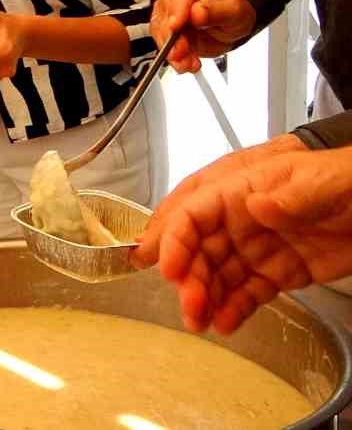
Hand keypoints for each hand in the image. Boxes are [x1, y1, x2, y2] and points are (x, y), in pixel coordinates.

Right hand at [133, 146, 351, 334]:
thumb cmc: (347, 180)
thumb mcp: (321, 181)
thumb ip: (289, 194)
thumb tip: (255, 204)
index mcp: (242, 191)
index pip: (194, 214)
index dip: (176, 240)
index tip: (171, 269)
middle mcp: (241, 221)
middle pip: (199, 250)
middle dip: (188, 280)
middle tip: (190, 308)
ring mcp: (257, 248)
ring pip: (218, 275)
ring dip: (204, 298)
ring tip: (200, 322)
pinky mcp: (277, 272)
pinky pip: (247, 292)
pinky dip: (233, 309)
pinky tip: (225, 324)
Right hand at [151, 0, 256, 73]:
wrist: (228, 26)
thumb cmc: (231, 12)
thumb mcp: (234, 11)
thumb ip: (216, 11)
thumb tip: (197, 11)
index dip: (176, 9)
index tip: (175, 26)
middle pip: (166, 13)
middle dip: (172, 37)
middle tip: (181, 52)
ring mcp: (168, 13)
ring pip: (161, 32)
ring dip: (173, 51)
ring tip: (188, 63)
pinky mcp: (165, 30)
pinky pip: (163, 44)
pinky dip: (174, 58)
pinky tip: (185, 63)